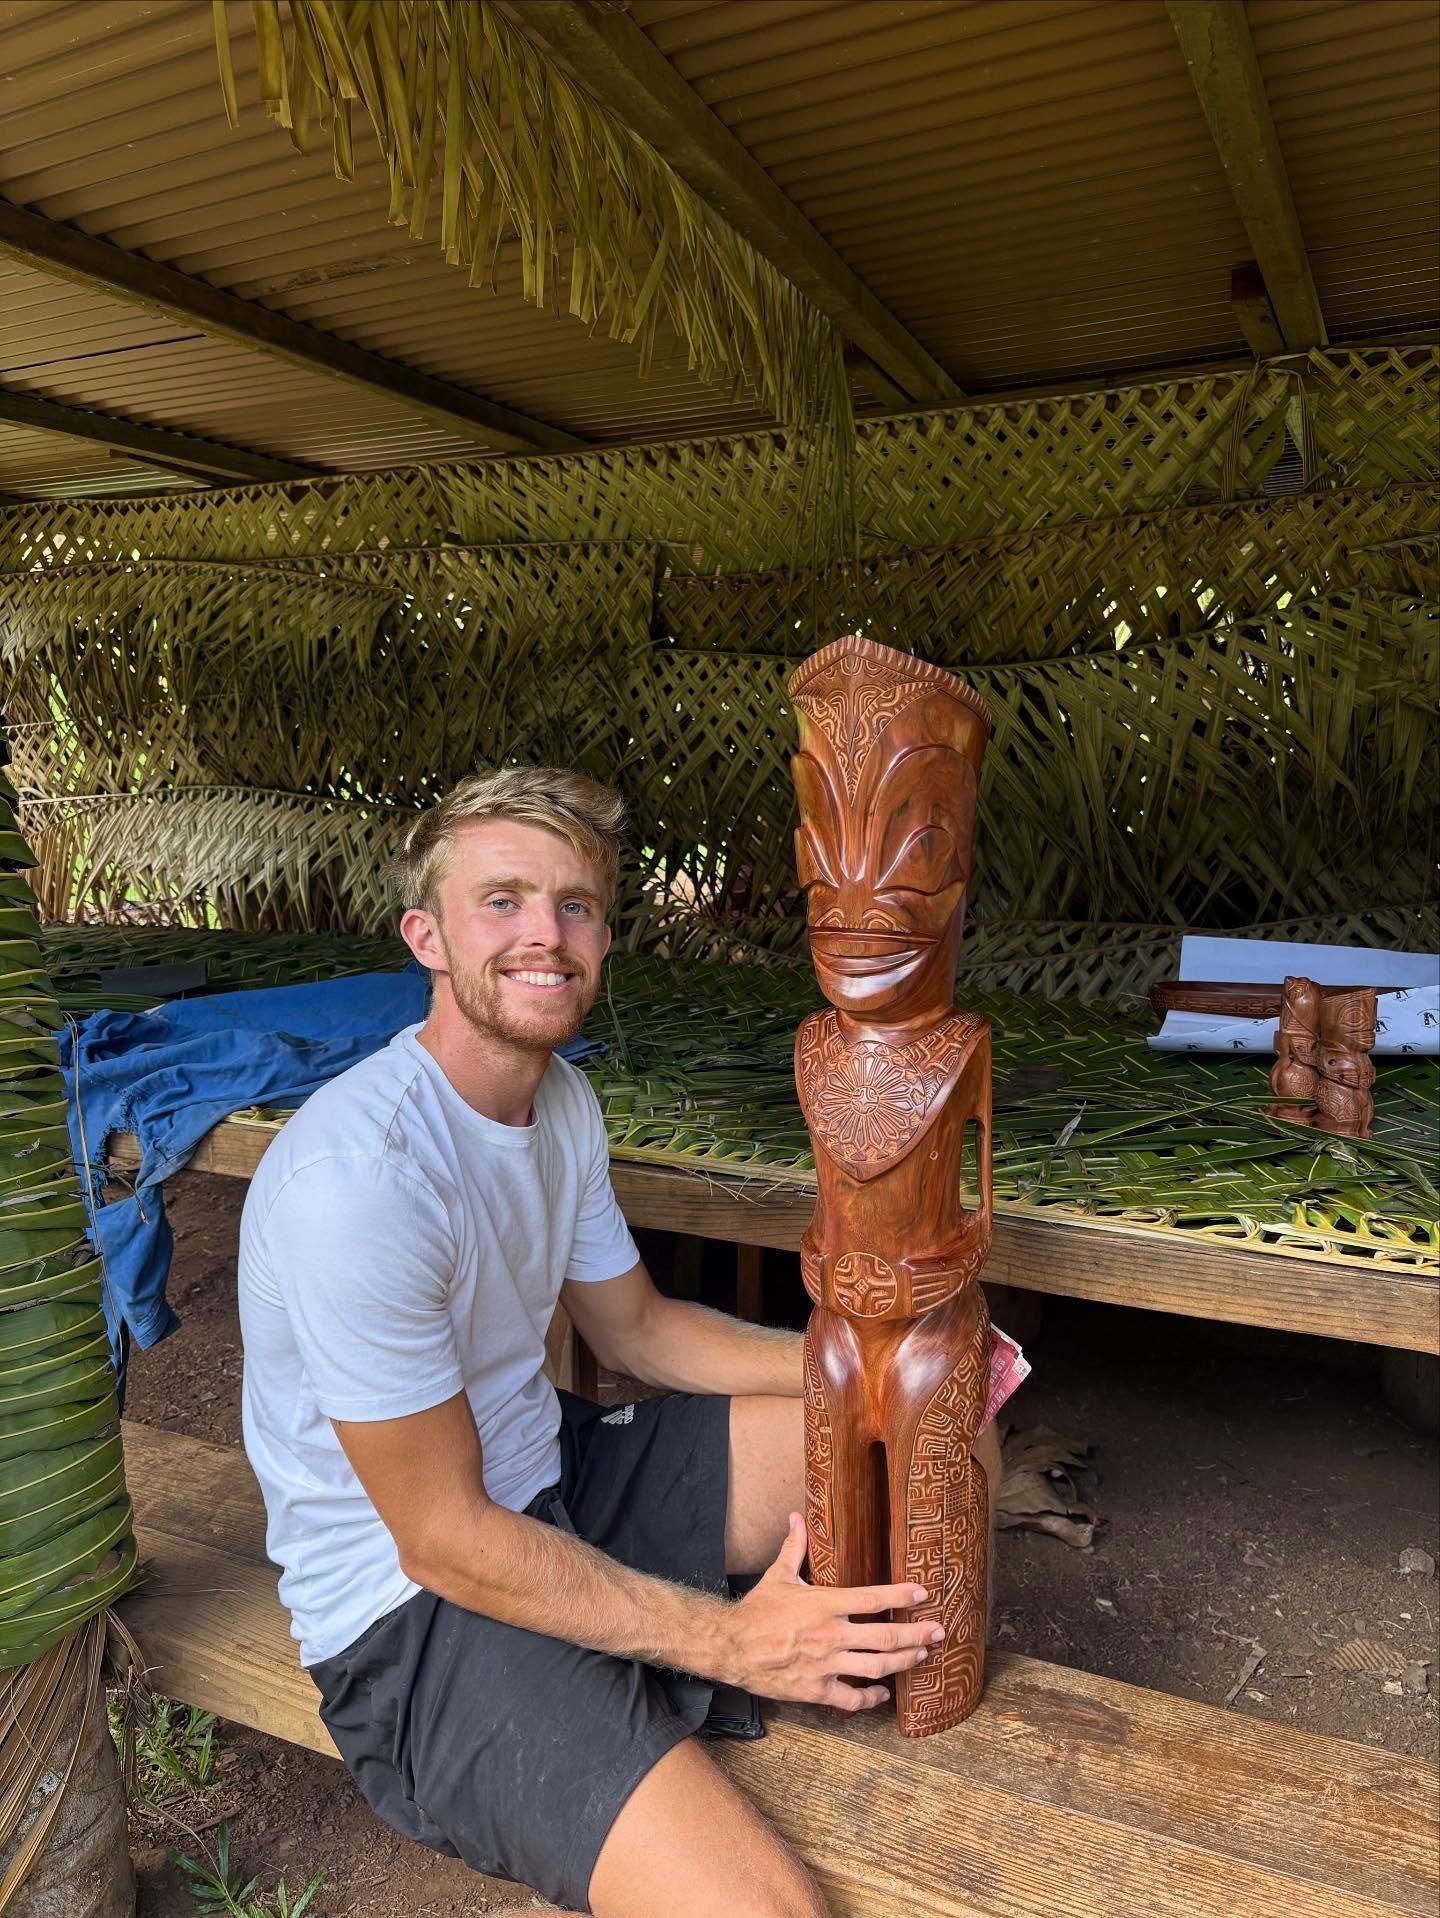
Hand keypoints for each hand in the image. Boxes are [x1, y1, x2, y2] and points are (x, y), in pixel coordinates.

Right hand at [713, 1512, 940, 1711]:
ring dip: (903, 1662)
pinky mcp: (816, 1691)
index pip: (872, 1598)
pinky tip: (884, 1694)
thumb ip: (795, 1547)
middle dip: (916, 1634)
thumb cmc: (757, 1611)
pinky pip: (851, 1699)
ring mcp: (825, 1666)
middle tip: (938, 1631)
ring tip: (921, 1655)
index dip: (901, 1596)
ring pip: (875, 1668)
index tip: (923, 1593)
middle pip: (884, 1638)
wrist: (732, 1648)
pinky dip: (871, 1698)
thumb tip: (797, 1516)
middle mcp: (830, 1635)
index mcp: (824, 1604)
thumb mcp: (778, 1575)